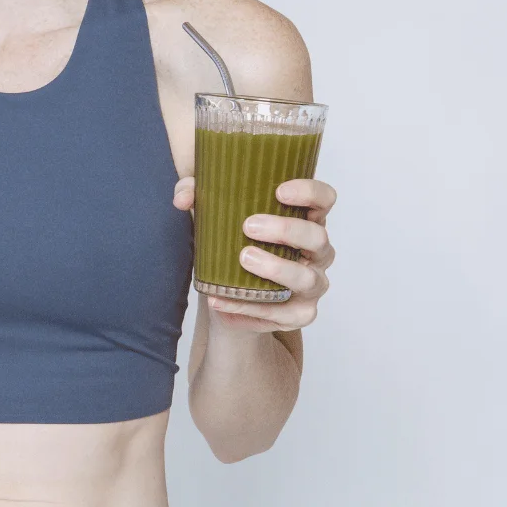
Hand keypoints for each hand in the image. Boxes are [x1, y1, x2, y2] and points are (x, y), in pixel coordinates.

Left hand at [173, 176, 336, 333]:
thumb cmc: (232, 244)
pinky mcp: (301, 313)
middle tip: (249, 226)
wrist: (230, 293)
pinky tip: (221, 300)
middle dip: (286, 230)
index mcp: (304, 221)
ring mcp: (313, 283)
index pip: (324, 200)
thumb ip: (196, 195)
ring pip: (308, 279)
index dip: (310, 192)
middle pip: (317, 238)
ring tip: (244, 259)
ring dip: (276, 269)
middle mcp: (316, 252)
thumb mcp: (214, 216)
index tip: (279, 191)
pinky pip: (283, 314)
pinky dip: (250, 308)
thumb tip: (182, 198)